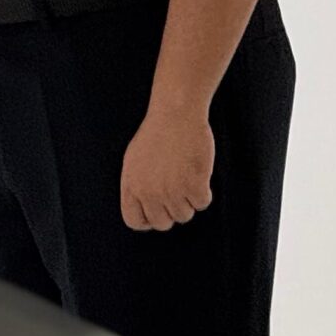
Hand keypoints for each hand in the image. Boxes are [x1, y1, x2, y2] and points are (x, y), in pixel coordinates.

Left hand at [120, 109, 214, 230]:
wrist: (176, 112)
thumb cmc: (157, 133)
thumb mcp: (134, 160)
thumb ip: (137, 188)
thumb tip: (146, 214)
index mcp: (131, 186)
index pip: (134, 221)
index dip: (148, 218)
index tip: (160, 209)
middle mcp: (149, 192)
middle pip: (163, 223)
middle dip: (172, 210)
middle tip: (178, 190)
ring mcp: (171, 190)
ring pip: (185, 215)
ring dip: (189, 199)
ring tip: (187, 175)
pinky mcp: (193, 184)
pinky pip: (202, 203)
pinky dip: (204, 191)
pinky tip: (199, 173)